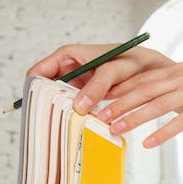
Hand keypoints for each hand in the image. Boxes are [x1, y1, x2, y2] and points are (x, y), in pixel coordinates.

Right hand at [26, 43, 173, 112]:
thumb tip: (78, 106)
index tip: (34, 108)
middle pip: (44, 89)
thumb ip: (97, 85)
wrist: (149, 69)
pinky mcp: (85, 96)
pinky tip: (75, 126)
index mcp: (67, 55)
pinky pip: (72, 107)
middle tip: (46, 124)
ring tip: (59, 128)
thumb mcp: (115, 69)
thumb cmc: (132, 60)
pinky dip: (72, 116)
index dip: (32, 89)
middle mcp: (68, 69)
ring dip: (58, 112)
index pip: (38, 71)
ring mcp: (76, 84)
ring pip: (57, 100)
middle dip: (44, 105)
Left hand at [96, 58, 182, 147]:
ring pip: (157, 105)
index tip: (99, 97)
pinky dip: (162, 133)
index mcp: (175, 69)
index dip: (118, 88)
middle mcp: (180, 78)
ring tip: (116, 129)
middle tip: (99, 115)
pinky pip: (181, 122)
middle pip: (143, 91)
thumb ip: (172, 79)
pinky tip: (148, 143)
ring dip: (134, 118)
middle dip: (118, 104)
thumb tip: (150, 88)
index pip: (141, 78)